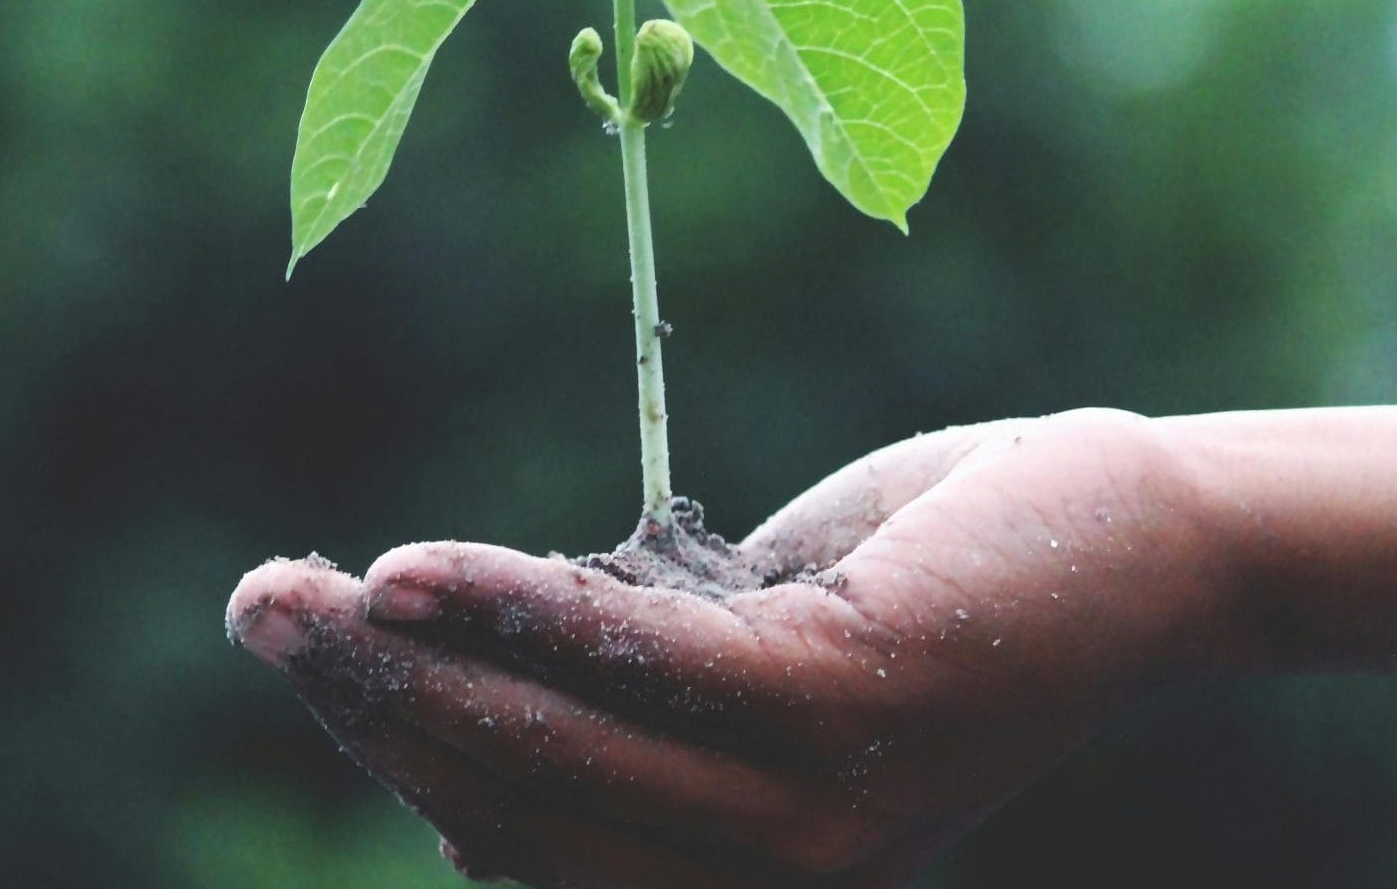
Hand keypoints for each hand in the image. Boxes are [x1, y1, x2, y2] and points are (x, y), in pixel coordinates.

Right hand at [225, 410, 1248, 886]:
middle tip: (258, 605)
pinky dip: (517, 612)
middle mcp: (775, 888)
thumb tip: (462, 689)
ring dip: (411, 666)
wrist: (1138, 543)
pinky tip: (414, 569)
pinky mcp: (846, 708)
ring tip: (300, 593)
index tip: (305, 650)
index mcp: (742, 887)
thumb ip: (632, 695)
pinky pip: (641, 666)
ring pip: (560, 750)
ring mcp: (814, 814)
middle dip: (373, 707)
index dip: (400, 751)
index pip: (525, 842)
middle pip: (519, 808)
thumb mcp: (755, 654)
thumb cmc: (935, 584)